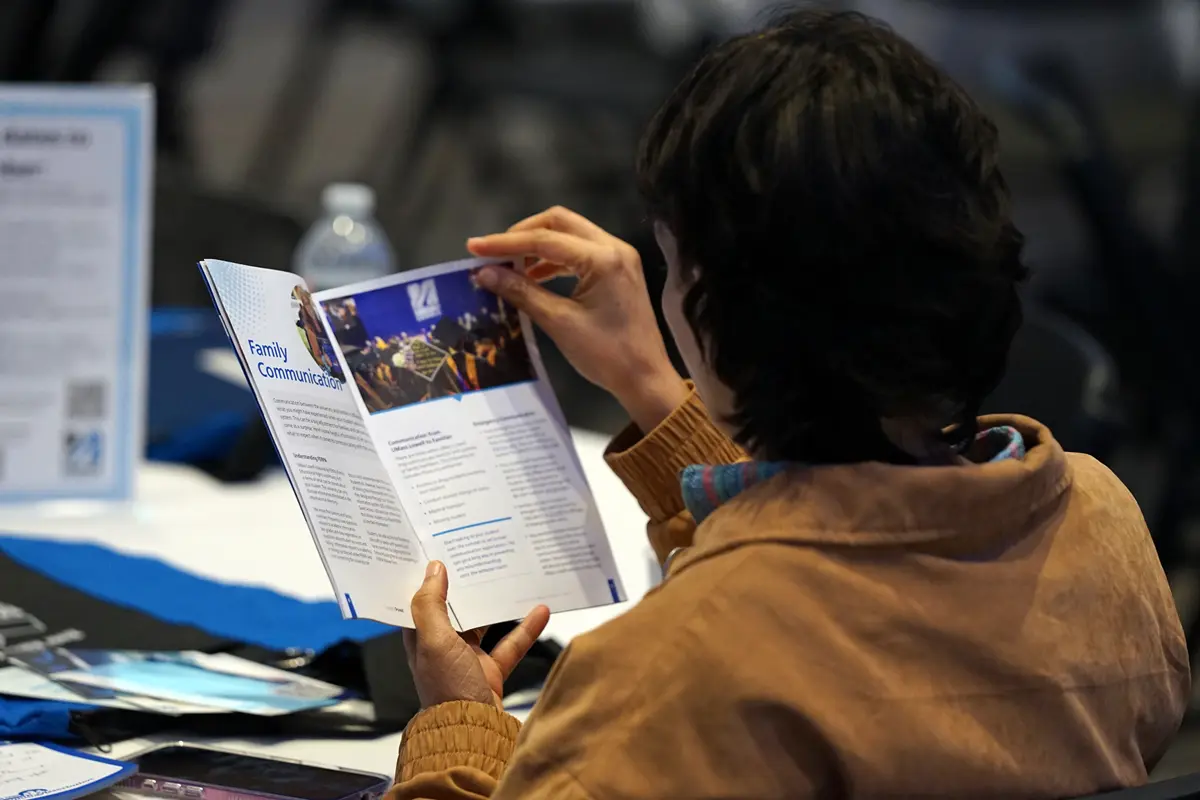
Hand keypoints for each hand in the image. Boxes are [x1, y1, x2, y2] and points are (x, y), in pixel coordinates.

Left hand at [403, 561, 549, 709]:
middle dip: (468, 585)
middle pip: (456, 608)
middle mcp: (442, 647)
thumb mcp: (434, 641)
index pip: (421, 600)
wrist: (472, 735)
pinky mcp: (491, 671)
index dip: (428, 576)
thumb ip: (431, 605)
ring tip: (513, 577)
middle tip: (482, 555)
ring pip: (484, 623)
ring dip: (498, 604)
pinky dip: (526, 628)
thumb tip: (434, 569)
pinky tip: (541, 610)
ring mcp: (468, 659)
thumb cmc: (447, 690)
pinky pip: (510, 644)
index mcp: (421, 638)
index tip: (441, 550)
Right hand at [468, 206, 689, 432]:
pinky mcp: (619, 271)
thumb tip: (484, 273)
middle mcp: (614, 248)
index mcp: (603, 258)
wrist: (646, 379)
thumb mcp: (559, 323)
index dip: (505, 242)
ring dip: (538, 247)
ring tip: (510, 268)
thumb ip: (521, 292)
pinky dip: (555, 260)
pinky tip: (534, 277)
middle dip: (523, 235)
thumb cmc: (607, 355)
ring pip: (570, 235)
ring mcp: (619, 258)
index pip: (545, 239)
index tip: (474, 248)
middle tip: (494, 254)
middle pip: (559, 223)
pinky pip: (580, 252)